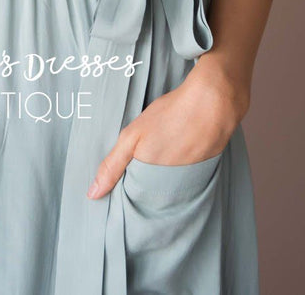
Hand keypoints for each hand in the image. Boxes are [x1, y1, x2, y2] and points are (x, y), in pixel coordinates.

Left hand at [86, 60, 246, 198]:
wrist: (213, 104)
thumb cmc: (170, 116)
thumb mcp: (132, 136)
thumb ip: (112, 166)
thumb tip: (92, 195)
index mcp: (150, 182)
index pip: (132, 199)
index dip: (124, 191)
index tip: (116, 185)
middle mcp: (170, 189)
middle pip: (149, 195)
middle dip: (141, 186)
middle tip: (140, 163)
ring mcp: (187, 182)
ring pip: (166, 188)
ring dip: (159, 179)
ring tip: (158, 156)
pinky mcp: (201, 174)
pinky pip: (183, 180)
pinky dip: (176, 171)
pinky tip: (175, 152)